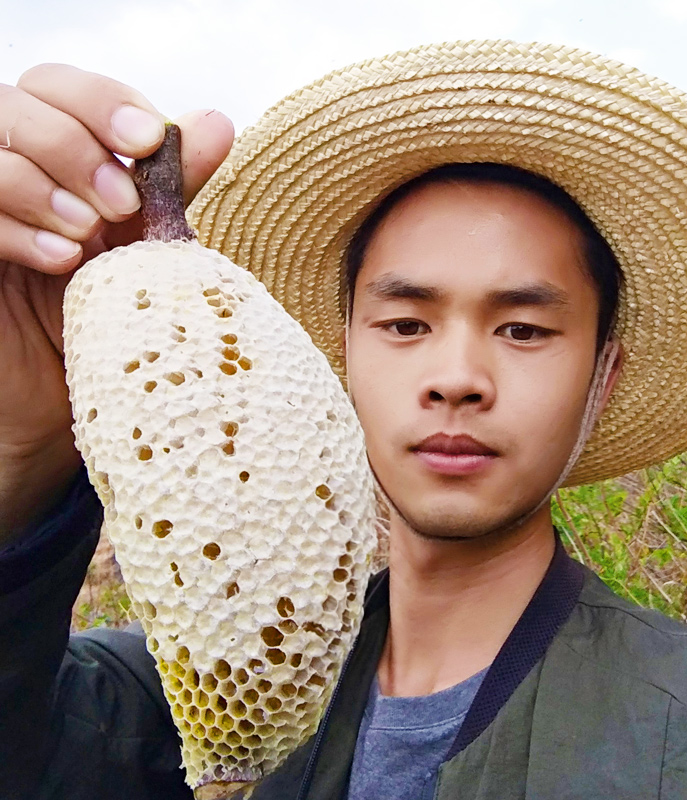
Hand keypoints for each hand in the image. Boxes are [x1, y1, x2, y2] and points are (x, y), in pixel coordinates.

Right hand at [0, 64, 233, 533]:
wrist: (70, 406)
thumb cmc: (115, 330)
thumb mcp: (148, 255)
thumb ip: (168, 189)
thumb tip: (215, 120)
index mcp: (62, 162)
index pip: (61, 87)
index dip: (102, 101)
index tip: (148, 141)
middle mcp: (17, 172)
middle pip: (22, 100)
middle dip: (78, 145)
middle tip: (120, 205)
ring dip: (45, 184)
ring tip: (87, 238)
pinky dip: (12, 224)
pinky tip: (60, 260)